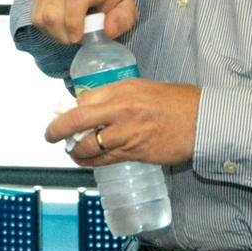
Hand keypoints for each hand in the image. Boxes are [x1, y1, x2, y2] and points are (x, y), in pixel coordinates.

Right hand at [31, 0, 138, 44]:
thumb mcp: (127, 6)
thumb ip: (123, 19)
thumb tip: (107, 31)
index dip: (72, 22)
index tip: (77, 38)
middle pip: (53, 12)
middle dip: (62, 34)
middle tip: (75, 39)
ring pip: (41, 14)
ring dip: (53, 32)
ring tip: (68, 33)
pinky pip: (36, 13)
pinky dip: (46, 26)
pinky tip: (59, 25)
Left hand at [46, 78, 200, 166]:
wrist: (202, 121)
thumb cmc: (175, 102)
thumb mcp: (142, 88)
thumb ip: (115, 96)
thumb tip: (90, 105)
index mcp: (122, 91)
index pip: (84, 100)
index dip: (69, 111)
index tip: (61, 116)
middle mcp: (121, 111)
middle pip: (77, 120)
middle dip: (57, 130)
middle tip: (49, 136)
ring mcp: (127, 134)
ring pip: (90, 146)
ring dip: (75, 151)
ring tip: (72, 151)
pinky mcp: (136, 154)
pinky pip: (106, 160)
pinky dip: (92, 162)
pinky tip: (87, 161)